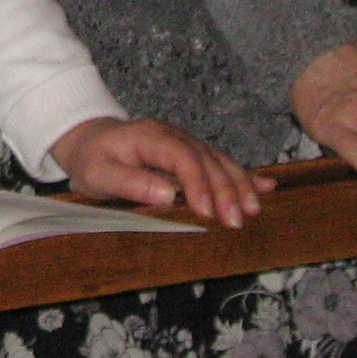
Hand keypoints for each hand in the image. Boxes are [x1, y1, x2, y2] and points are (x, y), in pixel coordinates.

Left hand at [49, 115, 269, 228]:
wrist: (89, 140)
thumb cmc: (92, 159)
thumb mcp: (98, 173)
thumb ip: (129, 182)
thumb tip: (166, 194)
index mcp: (150, 137)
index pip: (182, 157)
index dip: (198, 184)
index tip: (207, 212)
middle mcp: (173, 135)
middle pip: (207, 160)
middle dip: (225, 190)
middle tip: (235, 221)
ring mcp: (185, 142)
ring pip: (220, 161)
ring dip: (240, 185)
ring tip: (252, 211)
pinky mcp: (193, 152)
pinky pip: (222, 162)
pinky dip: (244, 175)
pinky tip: (267, 186)